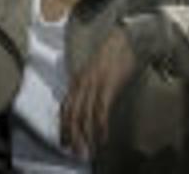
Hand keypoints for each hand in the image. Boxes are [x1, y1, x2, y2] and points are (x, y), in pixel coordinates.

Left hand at [60, 26, 135, 157]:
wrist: (124, 38)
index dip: (64, 125)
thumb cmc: (112, 53)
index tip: (64, 140)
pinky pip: (100, 111)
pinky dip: (100, 127)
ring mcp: (94, 83)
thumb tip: (85, 102)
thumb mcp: (94, 69)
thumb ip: (86, 83)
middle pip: (72, 113)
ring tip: (87, 150)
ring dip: (84, 135)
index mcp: (78, 78)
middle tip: (74, 151)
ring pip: (84, 115)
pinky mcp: (108, 85)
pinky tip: (102, 138)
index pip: (66, 106)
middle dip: (71, 134)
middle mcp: (82, 82)